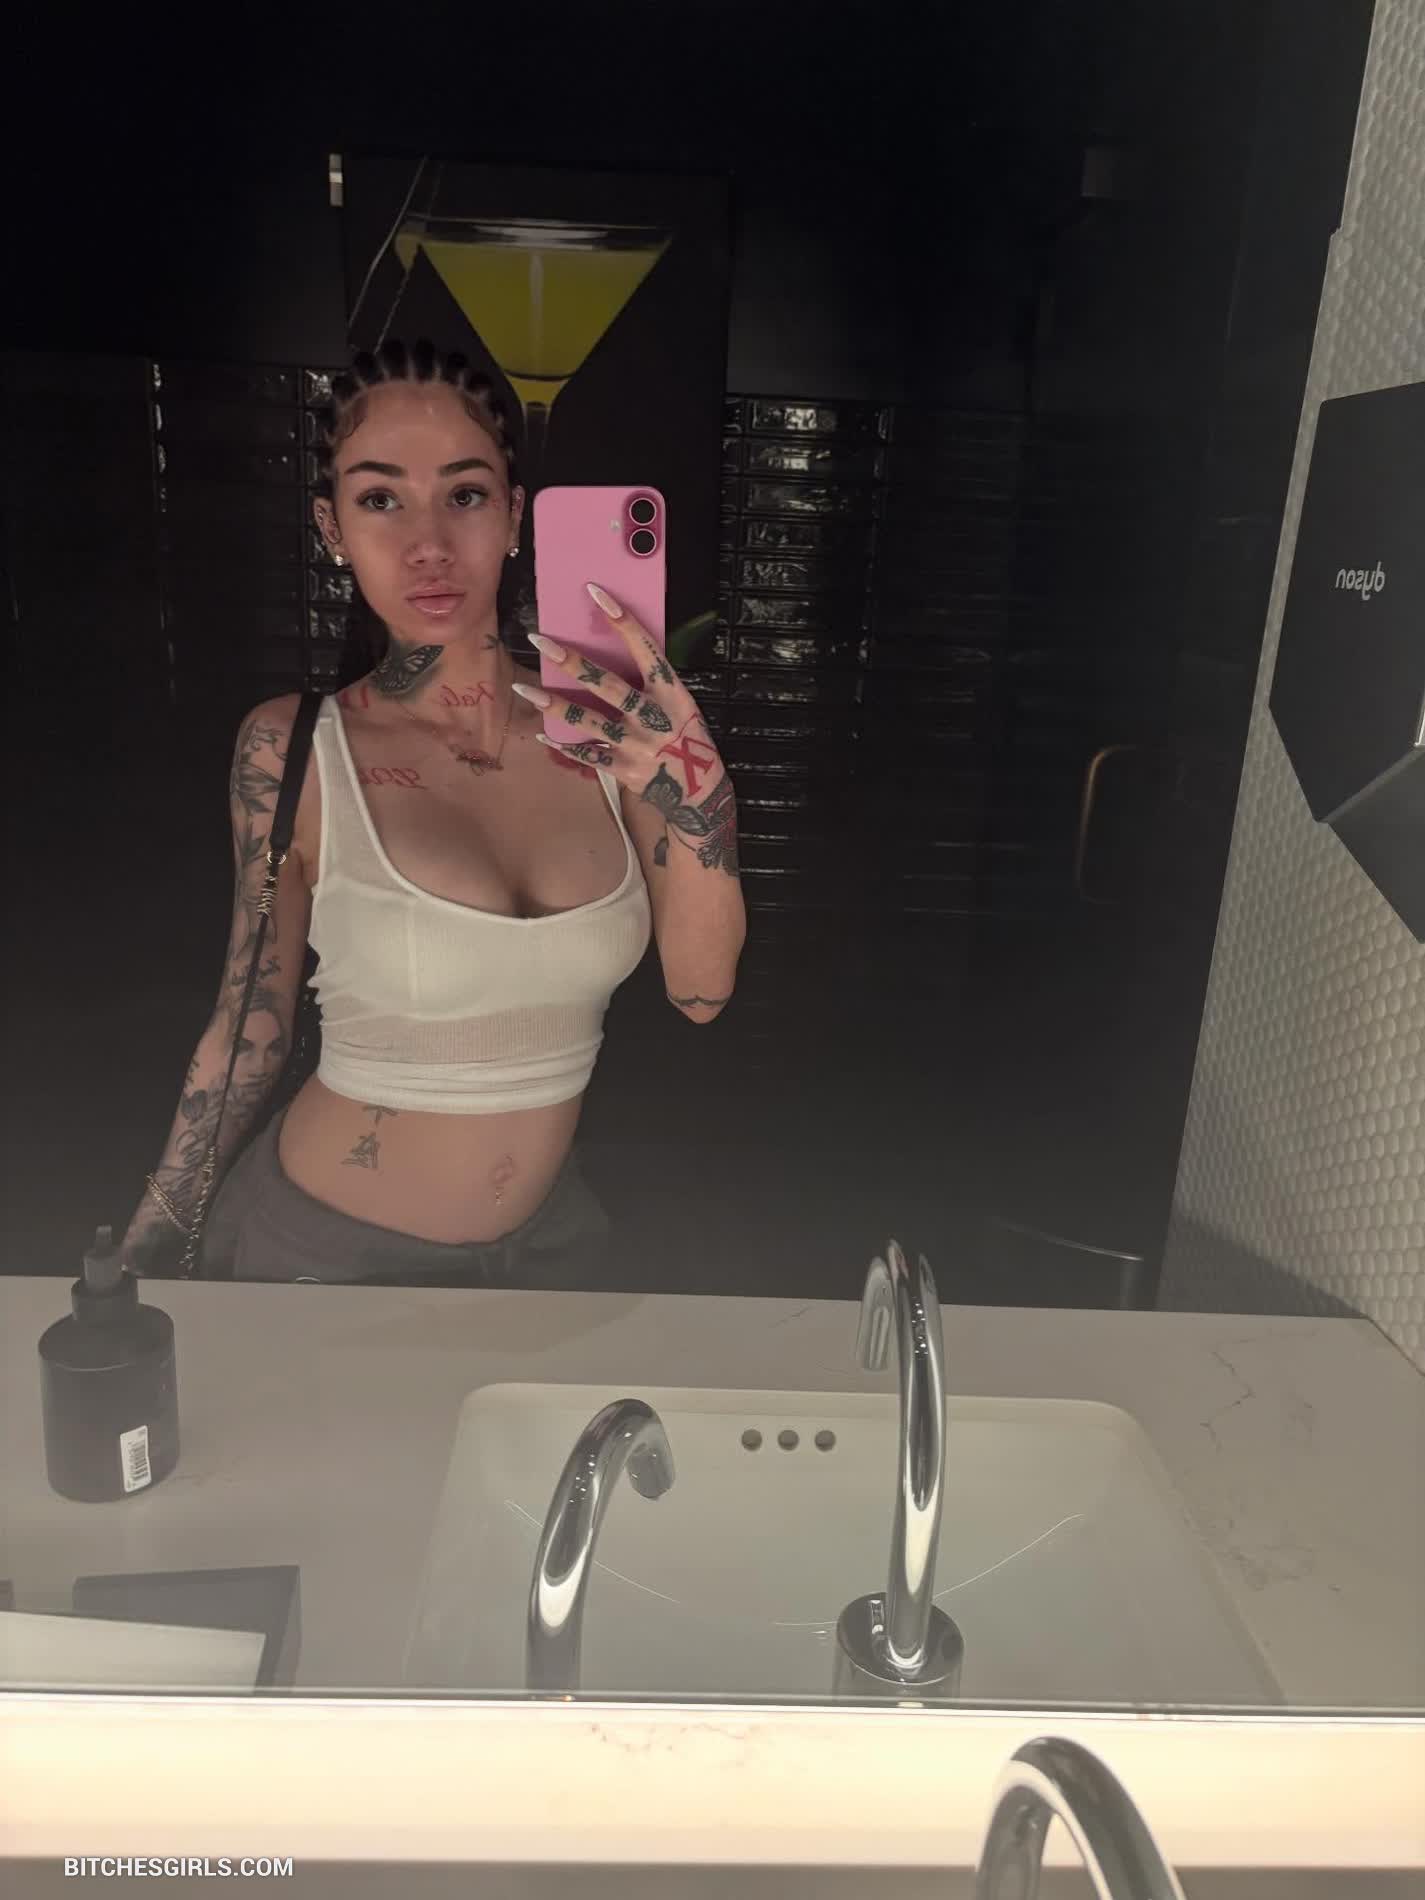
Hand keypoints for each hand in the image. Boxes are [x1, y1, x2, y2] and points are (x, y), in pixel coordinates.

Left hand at [517, 583, 737, 874]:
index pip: (646, 649)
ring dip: (555, 704)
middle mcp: (654, 717)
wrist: (701, 791)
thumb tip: (609, 651)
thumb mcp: (680, 704)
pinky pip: (589, 755)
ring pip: (589, 722)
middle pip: (608, 686)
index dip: (622, 621)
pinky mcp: (625, 770)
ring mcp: (637, 745)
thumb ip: (650, 684)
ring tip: (523, 689)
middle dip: (573, 662)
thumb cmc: (686, 737)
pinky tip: (543, 734)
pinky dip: (565, 746)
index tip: (595, 593)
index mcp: (672, 693)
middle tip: (541, 641)